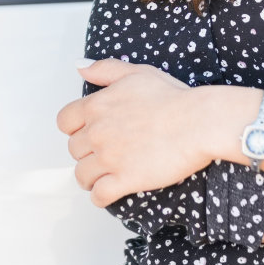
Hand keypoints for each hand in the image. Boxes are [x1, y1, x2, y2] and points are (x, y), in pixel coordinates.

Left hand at [56, 58, 210, 207]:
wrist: (198, 122)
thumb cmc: (173, 97)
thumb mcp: (137, 72)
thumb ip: (105, 69)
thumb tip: (80, 68)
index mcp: (97, 105)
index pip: (64, 121)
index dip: (74, 128)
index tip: (86, 132)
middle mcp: (97, 132)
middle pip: (73, 150)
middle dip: (85, 152)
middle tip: (101, 153)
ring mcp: (109, 158)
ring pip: (82, 175)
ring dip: (90, 177)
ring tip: (102, 175)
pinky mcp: (125, 179)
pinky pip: (99, 196)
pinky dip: (100, 197)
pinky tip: (109, 192)